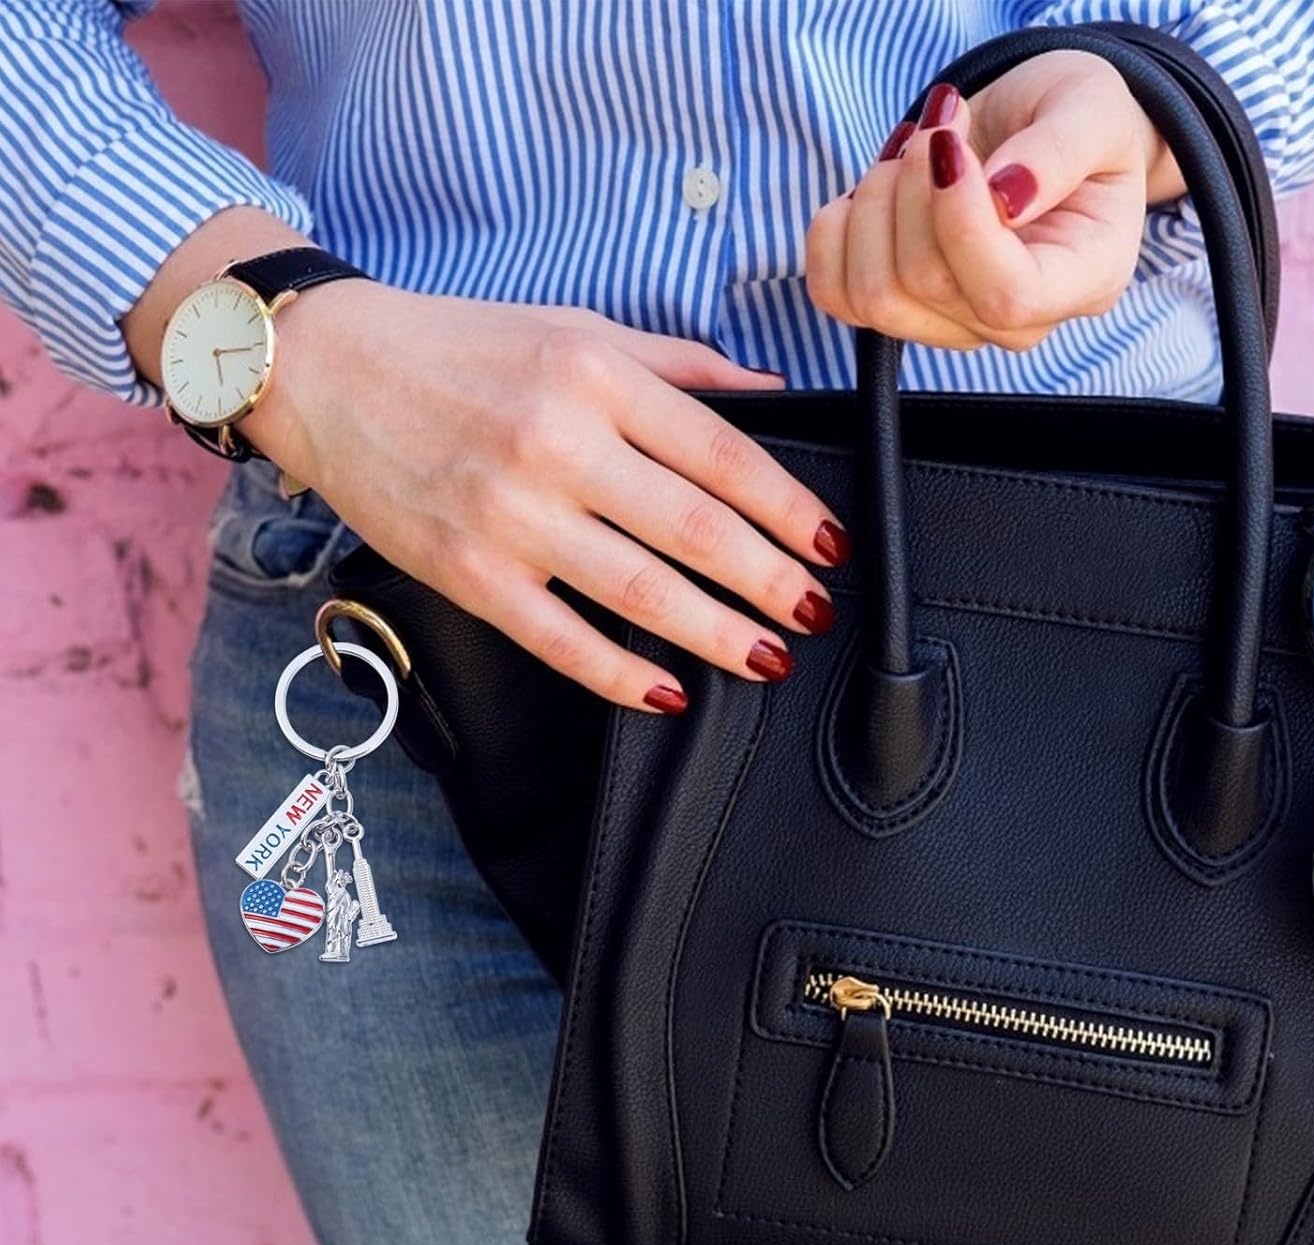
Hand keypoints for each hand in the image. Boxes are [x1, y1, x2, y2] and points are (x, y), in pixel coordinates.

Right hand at [242, 286, 847, 712]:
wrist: (327, 372)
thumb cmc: (457, 348)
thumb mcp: (575, 328)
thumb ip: (678, 365)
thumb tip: (768, 391)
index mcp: (595, 375)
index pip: (722, 454)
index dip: (788, 509)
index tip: (829, 544)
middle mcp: (557, 443)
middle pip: (694, 530)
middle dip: (770, 582)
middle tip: (814, 612)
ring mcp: (510, 515)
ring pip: (640, 592)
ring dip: (718, 634)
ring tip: (767, 658)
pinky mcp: (469, 574)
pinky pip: (562, 640)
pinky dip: (621, 675)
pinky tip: (668, 690)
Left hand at [805, 51, 1184, 352]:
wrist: (1038, 133)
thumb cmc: (1077, 121)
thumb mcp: (1092, 108)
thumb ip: (1060, 151)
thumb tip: (1003, 198)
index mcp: (1082, 280)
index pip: (1006, 297)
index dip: (960, 223)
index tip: (952, 146)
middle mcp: (1017, 325)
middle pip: (927, 285)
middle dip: (913, 186)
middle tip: (939, 125)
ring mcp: (952, 327)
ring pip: (874, 295)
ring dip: (874, 202)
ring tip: (913, 148)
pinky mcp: (899, 311)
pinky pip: (835, 293)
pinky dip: (836, 229)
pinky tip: (877, 185)